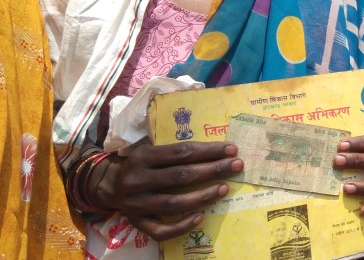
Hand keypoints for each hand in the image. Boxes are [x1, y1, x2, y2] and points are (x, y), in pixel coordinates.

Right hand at [92, 140, 241, 240]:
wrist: (111, 186)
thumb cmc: (143, 166)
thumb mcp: (153, 151)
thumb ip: (178, 152)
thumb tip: (220, 151)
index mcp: (143, 156)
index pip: (181, 152)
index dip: (208, 151)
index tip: (231, 149)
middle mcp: (137, 180)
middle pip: (181, 176)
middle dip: (212, 170)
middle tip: (236, 166)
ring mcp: (136, 204)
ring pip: (174, 203)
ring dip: (203, 196)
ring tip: (224, 188)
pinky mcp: (136, 223)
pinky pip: (161, 230)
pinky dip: (182, 226)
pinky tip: (200, 217)